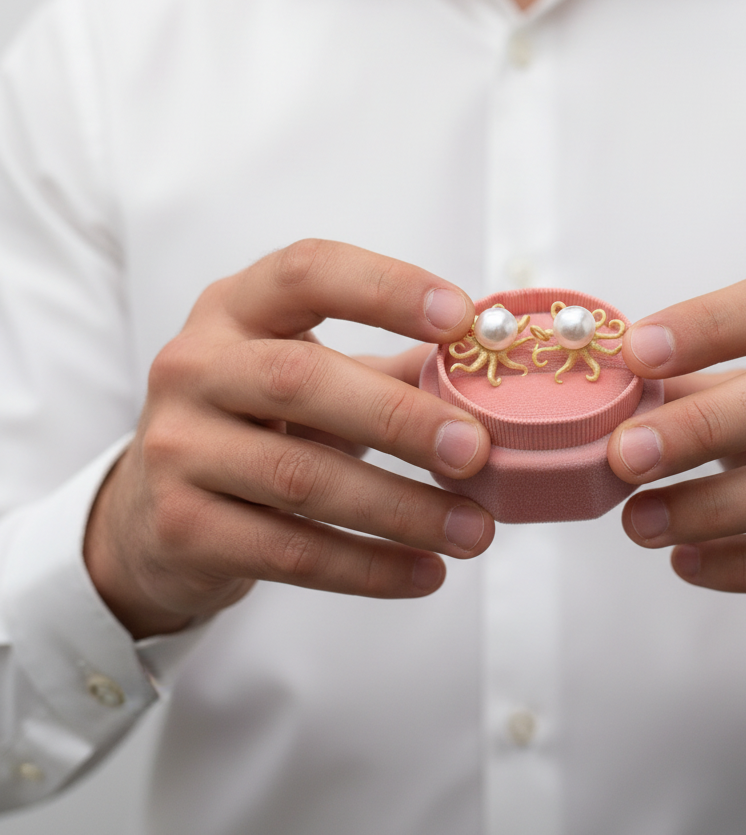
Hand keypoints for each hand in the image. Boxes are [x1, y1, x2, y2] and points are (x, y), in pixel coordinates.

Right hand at [84, 240, 493, 638]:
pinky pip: (290, 551)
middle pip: (300, 380)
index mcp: (236, 308)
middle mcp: (194, 366)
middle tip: (477, 451)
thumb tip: (488, 372)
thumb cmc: (258, 422)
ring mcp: (177, 448)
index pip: (307, 273)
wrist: (156, 510)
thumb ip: (391, 369)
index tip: (461, 318)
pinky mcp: (181, 527)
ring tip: (474, 530)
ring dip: (402, 509)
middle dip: (400, 417)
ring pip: (301, 478)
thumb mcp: (312, 375)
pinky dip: (368, 567)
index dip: (385, 289)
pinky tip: (425, 573)